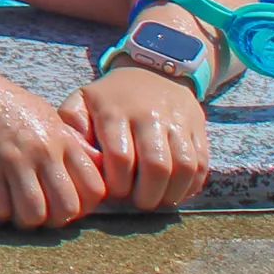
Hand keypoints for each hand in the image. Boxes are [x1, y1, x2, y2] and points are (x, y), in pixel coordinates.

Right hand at [0, 65, 106, 228]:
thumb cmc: (4, 103)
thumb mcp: (46, 116)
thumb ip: (72, 143)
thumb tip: (98, 164)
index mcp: (62, 138)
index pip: (94, 188)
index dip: (84, 205)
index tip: (66, 203)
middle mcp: (43, 150)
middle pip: (67, 208)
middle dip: (55, 219)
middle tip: (41, 211)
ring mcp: (13, 159)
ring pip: (34, 213)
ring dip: (25, 220)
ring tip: (16, 209)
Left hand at [62, 65, 211, 211]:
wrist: (154, 70)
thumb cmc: (111, 97)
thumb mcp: (82, 100)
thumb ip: (72, 125)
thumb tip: (79, 154)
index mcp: (116, 112)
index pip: (120, 157)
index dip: (118, 184)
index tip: (113, 193)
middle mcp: (150, 116)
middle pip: (156, 165)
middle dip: (147, 195)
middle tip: (138, 203)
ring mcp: (177, 122)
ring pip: (185, 167)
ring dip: (171, 193)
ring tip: (157, 200)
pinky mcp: (197, 129)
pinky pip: (202, 164)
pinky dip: (191, 185)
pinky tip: (175, 191)